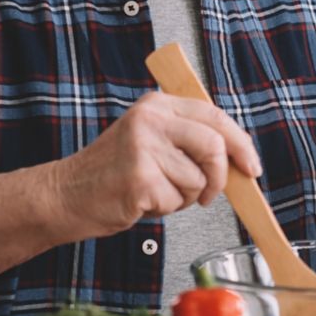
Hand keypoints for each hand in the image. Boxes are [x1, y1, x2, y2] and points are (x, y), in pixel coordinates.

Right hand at [53, 91, 260, 237]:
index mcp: (157, 105)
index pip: (215, 116)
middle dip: (220, 178)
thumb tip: (238, 159)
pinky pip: (177, 200)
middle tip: (208, 195)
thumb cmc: (111, 174)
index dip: (241, 143)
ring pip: (198, 179)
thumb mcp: (150, 141)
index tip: (251, 166)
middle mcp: (151, 120)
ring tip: (156, 192)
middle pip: (214, 146)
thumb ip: (188, 140)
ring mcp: (144, 147)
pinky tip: (142, 201)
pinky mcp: (140, 178)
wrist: (64, 195)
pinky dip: (166, 209)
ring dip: (185, 197)